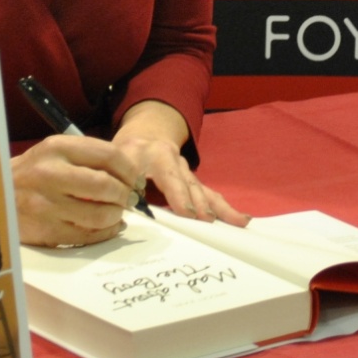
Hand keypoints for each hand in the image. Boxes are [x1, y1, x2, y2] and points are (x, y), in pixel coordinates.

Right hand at [10, 134, 143, 246]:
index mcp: (57, 148)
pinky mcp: (45, 231)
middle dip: (125, 194)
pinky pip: (87, 236)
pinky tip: (108, 227)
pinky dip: (105, 232)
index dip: (129, 170)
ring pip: (99, 214)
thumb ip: (88, 158)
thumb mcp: (55, 152)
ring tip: (117, 212)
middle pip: (106, 186)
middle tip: (129, 198)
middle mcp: (50, 174)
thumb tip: (130, 175)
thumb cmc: (33, 172)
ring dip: (116, 215)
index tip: (135, 179)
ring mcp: (46, 205)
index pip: (108, 155)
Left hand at [114, 101, 248, 227]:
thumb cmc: (126, 154)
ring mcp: (187, 171)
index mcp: (155, 155)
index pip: (168, 176)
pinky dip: (223, 207)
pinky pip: (209, 194)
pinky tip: (239, 218)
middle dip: (200, 204)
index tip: (187, 213)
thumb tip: (125, 211)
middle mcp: (176, 161)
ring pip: (203, 189)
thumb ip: (122, 186)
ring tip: (237, 221)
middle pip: (190, 184)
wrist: (144, 135)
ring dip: (219, 207)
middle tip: (208, 222)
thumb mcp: (118, 163)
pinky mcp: (193, 180)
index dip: (178, 194)